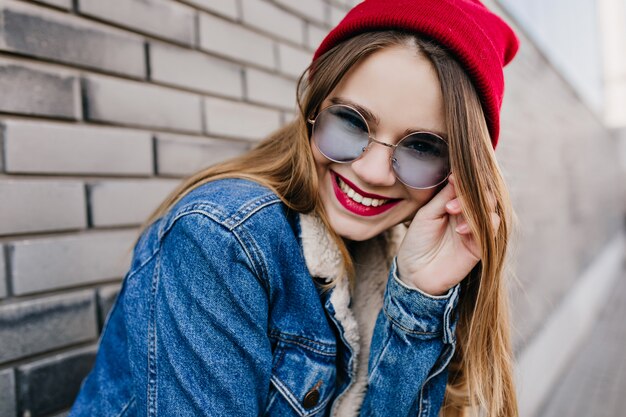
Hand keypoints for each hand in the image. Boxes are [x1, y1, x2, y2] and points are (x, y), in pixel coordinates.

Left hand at [396, 173, 499, 295]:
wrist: (415, 273)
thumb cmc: (417, 241)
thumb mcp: (427, 214)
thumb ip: (444, 196)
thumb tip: (457, 175)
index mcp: (453, 202)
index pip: (468, 185)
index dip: (464, 180)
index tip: (453, 179)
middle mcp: (468, 214)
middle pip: (484, 193)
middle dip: (470, 194)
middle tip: (450, 204)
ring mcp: (476, 229)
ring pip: (491, 208)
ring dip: (475, 207)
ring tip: (452, 213)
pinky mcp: (481, 245)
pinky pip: (492, 229)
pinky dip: (481, 224)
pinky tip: (461, 230)